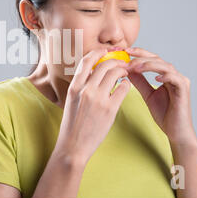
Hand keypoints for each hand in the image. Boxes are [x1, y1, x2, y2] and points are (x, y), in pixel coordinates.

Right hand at [54, 47, 130, 164]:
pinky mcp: (109, 109)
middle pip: (104, 65)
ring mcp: (98, 99)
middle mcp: (85, 90)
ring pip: (115, 74)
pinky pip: (122, 89)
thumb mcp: (71, 101)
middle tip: (121, 63)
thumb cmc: (72, 125)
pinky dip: (126, 84)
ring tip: (125, 73)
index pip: (86, 61)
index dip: (98, 52)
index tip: (105, 51)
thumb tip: (93, 75)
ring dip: (122, 71)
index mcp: (74, 87)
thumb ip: (81, 87)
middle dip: (115, 61)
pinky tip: (125, 86)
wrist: (73, 146)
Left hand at [124, 47, 196, 146]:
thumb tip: (127, 70)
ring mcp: (180, 81)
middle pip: (157, 59)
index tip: (124, 51)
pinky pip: (175, 78)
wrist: (176, 131)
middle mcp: (173, 75)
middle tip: (127, 56)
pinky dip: (165, 75)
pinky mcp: (184, 89)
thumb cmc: (164, 114)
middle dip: (141, 56)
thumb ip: (140, 82)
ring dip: (149, 64)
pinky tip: (155, 77)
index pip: (151, 59)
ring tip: (136, 67)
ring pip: (165, 66)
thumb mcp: (147, 95)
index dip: (138, 53)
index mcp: (165, 75)